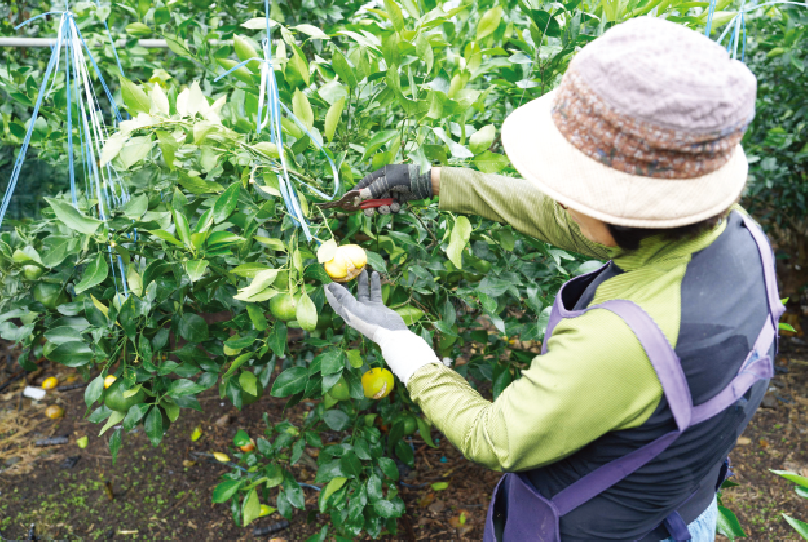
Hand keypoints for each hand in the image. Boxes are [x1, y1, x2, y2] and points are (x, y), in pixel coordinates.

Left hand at [325, 270, 439, 384]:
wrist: (390, 332)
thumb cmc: (369, 322)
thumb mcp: (353, 309)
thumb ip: (342, 296)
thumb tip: (329, 285)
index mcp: (347, 313)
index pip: (335, 300)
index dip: (330, 289)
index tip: (328, 276)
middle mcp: (355, 310)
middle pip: (348, 294)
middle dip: (346, 282)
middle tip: (344, 269)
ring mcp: (367, 308)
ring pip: (362, 291)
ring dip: (362, 280)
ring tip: (362, 268)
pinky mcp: (377, 306)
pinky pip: (374, 292)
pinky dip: (374, 283)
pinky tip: (375, 273)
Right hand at [355, 164, 432, 215]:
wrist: (426, 182)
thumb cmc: (407, 177)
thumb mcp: (390, 181)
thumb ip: (376, 188)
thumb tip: (361, 195)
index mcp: (380, 175)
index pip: (365, 183)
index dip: (358, 192)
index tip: (354, 202)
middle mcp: (384, 183)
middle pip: (372, 196)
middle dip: (370, 205)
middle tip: (369, 212)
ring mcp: (392, 192)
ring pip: (381, 203)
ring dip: (383, 208)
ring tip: (388, 208)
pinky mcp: (399, 199)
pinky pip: (391, 206)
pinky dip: (393, 208)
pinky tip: (397, 206)